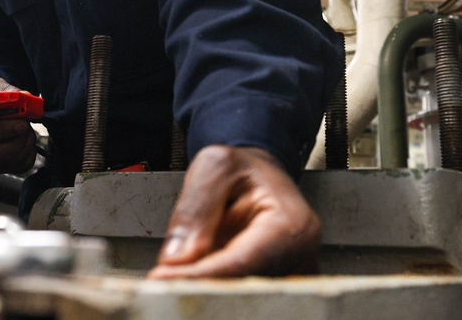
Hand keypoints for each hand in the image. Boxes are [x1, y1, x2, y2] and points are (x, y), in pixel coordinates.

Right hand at [0, 77, 36, 174]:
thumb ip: (7, 91)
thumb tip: (24, 96)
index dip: (1, 128)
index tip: (21, 124)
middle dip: (18, 140)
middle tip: (26, 124)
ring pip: (9, 161)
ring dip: (26, 142)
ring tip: (24, 126)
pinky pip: (20, 166)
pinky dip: (28, 151)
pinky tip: (23, 137)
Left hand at [148, 146, 319, 277]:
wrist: (259, 176)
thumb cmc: (243, 168)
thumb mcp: (215, 166)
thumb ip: (196, 209)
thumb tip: (177, 257)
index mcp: (293, 225)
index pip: (241, 263)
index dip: (199, 274)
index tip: (165, 277)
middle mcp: (299, 259)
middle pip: (241, 286)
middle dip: (199, 284)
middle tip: (163, 280)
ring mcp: (288, 277)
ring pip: (238, 295)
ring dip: (203, 286)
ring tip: (173, 275)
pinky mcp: (272, 285)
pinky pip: (237, 293)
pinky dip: (210, 287)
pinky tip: (189, 278)